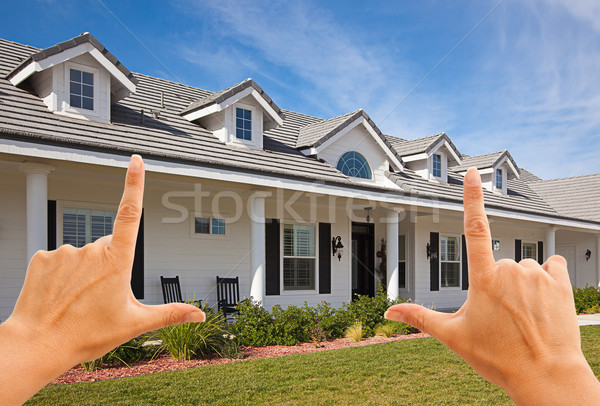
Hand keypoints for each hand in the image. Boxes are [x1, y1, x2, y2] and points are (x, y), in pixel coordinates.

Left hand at [0, 155, 204, 404]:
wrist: (37, 345)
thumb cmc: (85, 335)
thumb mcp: (134, 324)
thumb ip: (170, 314)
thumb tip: (200, 316)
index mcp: (117, 261)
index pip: (129, 213)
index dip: (134, 184)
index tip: (136, 161)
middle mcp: (91, 250)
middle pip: (108, 247)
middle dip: (109, 265)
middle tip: (100, 297)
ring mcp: (65, 251)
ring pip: (83, 254)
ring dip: (84, 271)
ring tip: (77, 301)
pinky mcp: (42, 257)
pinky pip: (59, 259)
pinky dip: (61, 274)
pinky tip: (59, 295)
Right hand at [385, 168, 599, 404]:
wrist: (547, 377)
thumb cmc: (499, 358)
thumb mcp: (453, 337)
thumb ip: (419, 317)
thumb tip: (388, 313)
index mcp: (483, 278)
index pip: (475, 228)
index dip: (472, 197)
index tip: (472, 173)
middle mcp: (511, 270)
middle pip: (498, 263)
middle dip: (496, 283)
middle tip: (499, 316)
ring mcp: (538, 274)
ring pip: (523, 267)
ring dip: (521, 283)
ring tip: (522, 315)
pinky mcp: (561, 282)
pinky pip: (551, 266)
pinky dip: (546, 279)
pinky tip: (542, 302)